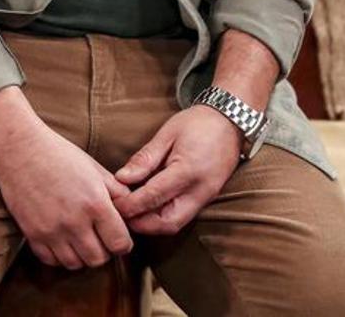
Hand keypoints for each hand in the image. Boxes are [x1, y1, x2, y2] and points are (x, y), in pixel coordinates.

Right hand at [0, 121, 134, 270]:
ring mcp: (52, 231)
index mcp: (95, 203)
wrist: (20, 147)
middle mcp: (75, 222)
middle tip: (99, 236)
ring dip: (81, 254)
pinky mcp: (32, 235)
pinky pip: (51, 260)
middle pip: (99, 259)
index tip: (118, 235)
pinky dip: (59, 255)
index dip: (123, 242)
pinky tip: (61, 238)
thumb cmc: (59, 153)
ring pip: (75, 264)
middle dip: (104, 250)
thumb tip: (131, 208)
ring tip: (80, 237)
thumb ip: (116, 191)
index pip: (120, 244)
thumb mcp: (94, 167)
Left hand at [111, 107, 242, 234]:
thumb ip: (145, 158)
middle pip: (168, 222)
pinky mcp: (208, 198)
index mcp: (188, 170)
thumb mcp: (167, 133)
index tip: (114, 206)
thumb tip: (122, 178)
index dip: (131, 205)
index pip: (154, 196)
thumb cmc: (197, 123)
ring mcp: (206, 197)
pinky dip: (164, 216)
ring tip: (133, 213)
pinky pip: (184, 216)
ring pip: (176, 224)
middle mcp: (200, 190)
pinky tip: (150, 208)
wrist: (230, 120)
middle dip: (142, 224)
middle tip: (122, 215)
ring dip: (152, 224)